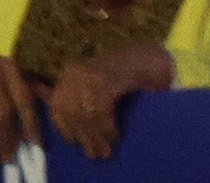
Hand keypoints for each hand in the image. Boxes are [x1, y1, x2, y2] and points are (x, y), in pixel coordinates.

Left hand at [44, 43, 176, 153]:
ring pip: (88, 113)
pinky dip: (108, 127)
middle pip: (74, 111)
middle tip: (94, 153)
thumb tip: (62, 126)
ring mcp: (95, 73)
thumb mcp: (93, 82)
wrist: (151, 56)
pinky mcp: (112, 78)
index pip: (58, 104)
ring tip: (105, 149)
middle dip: (85, 135)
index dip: (64, 126)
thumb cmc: (121, 73)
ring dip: (97, 135)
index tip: (72, 141)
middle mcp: (79, 70)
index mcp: (71, 71)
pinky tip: (114, 135)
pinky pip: (103, 110)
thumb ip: (75, 97)